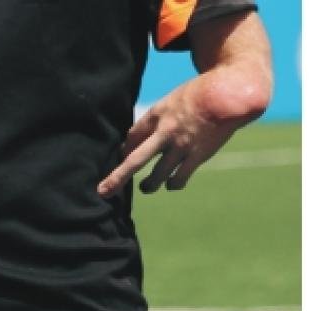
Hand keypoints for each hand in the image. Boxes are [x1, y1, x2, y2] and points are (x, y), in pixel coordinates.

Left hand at [98, 63, 269, 195]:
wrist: (231, 94)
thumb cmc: (199, 96)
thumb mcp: (171, 100)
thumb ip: (152, 121)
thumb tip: (131, 144)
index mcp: (158, 115)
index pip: (132, 138)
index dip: (124, 150)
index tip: (121, 156)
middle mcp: (166, 132)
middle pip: (136, 160)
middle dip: (118, 178)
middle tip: (104, 192)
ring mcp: (182, 146)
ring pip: (158, 175)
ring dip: (149, 185)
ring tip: (147, 187)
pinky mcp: (198, 156)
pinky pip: (179, 179)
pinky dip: (173, 184)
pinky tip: (172, 184)